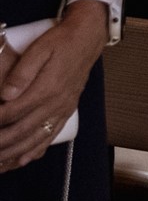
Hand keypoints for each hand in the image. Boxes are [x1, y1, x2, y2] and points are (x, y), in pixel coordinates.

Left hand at [0, 10, 103, 169]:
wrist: (87, 40)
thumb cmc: (62, 42)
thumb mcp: (39, 49)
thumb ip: (22, 72)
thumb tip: (6, 93)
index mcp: (48, 88)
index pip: (13, 112)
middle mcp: (56, 103)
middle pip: (22, 131)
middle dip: (0, 143)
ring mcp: (62, 110)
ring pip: (35, 140)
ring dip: (13, 154)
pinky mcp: (66, 112)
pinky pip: (50, 138)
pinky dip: (34, 152)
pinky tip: (21, 160)